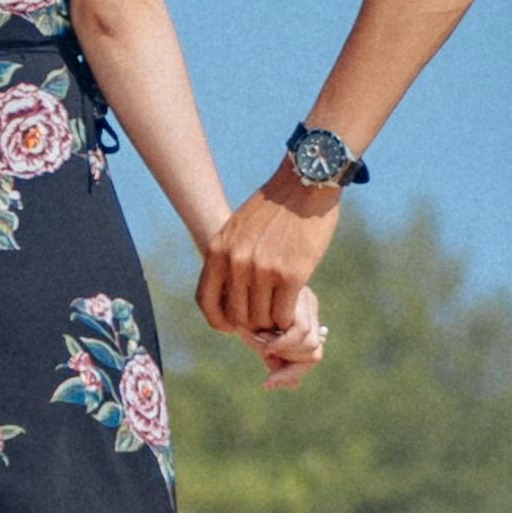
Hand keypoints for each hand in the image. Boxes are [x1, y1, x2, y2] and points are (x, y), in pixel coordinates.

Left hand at [200, 169, 344, 340]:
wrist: (305, 184)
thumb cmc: (274, 207)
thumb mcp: (238, 228)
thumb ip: (229, 256)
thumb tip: (226, 291)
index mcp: (219, 249)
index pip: (206, 301)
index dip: (218, 322)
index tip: (231, 328)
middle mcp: (237, 261)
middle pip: (237, 315)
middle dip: (251, 322)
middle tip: (265, 316)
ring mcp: (263, 269)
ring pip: (261, 319)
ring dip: (271, 321)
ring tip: (280, 310)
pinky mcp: (290, 275)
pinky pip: (282, 316)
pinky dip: (287, 319)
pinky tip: (292, 309)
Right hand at [247, 286, 326, 392]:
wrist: (225, 284)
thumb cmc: (237, 311)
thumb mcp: (257, 339)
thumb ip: (274, 359)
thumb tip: (294, 385)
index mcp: (303, 320)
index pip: (310, 357)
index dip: (291, 374)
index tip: (267, 383)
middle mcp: (309, 310)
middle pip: (314, 354)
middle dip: (289, 366)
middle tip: (264, 356)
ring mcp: (306, 301)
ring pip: (311, 346)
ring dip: (283, 351)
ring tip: (260, 339)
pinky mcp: (299, 295)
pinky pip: (301, 332)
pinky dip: (282, 342)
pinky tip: (264, 337)